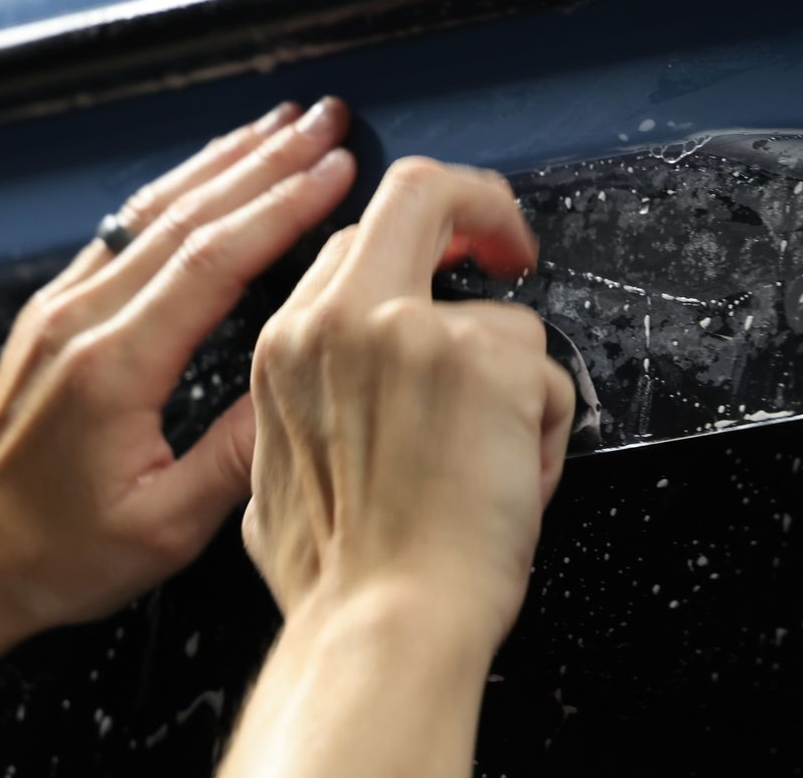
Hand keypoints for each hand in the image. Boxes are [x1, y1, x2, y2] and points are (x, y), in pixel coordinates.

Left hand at [0, 96, 355, 641]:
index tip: (336, 169)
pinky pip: (126, 227)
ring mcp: (63, 305)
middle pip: (189, 213)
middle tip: (325, 121)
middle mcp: (83, 317)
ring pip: (155, 208)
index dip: (282, 206)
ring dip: (223, 159)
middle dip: (267, 160)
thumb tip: (306, 382)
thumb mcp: (163, 528)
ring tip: (279, 125)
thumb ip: (239, 454)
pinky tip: (208, 170)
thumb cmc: (54, 553)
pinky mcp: (56, 309)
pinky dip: (178, 187)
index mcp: (115, 366)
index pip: (215, 258)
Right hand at [242, 157, 574, 650]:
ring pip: (503, 318)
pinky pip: (548, 377)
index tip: (446, 251)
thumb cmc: (339, 576)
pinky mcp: (490, 364)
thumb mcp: (272, 473)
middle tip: (510, 245)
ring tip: (495, 468)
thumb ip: (304, 407)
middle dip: (481, 205)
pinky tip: (514, 484)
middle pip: (421, 190)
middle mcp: (345, 319)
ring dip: (515, 391)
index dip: (412, 236)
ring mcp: (417, 333)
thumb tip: (340, 394)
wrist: (381, 629)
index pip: (356, 236)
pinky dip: (546, 433)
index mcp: (291, 343)